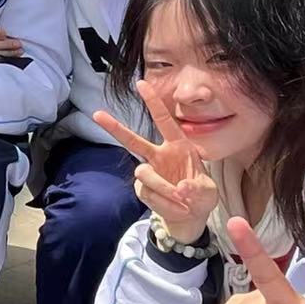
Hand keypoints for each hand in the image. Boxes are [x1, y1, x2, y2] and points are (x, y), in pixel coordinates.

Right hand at [93, 79, 217, 244]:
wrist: (190, 219)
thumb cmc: (201, 198)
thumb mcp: (208, 193)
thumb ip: (196, 189)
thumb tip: (180, 188)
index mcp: (179, 147)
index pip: (165, 121)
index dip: (154, 103)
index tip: (140, 83)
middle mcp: (160, 156)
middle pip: (133, 141)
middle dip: (115, 128)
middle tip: (96, 114)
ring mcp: (149, 173)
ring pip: (144, 174)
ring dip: (164, 189)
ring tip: (182, 202)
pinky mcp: (143, 190)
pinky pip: (148, 194)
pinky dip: (163, 203)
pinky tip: (176, 207)